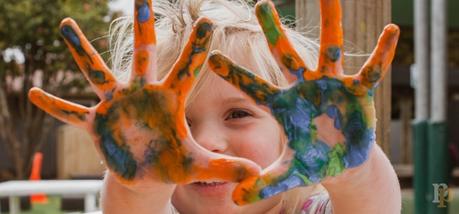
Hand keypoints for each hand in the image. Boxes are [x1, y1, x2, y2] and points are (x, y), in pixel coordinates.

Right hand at [29, 0, 258, 186]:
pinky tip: (32, 93)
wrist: (148, 174)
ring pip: (98, 72)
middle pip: (143, 54)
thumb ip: (223, 167)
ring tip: (67, 24)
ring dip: (82, 51)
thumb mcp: (197, 165)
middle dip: (142, 26)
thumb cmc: (173, 163)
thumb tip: (254, 177)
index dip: (196, 47)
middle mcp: (142, 94)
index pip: (187, 69)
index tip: (207, 19)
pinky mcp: (96, 124)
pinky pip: (71, 113)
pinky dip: (54, 105)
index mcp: (170, 100)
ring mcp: (117, 106)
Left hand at [208, 0, 398, 204]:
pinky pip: (370, 70)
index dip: (234, 73)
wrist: (342, 161)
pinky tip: (391, 31)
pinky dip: (380, 53)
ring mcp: (331, 86)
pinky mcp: (357, 92)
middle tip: (262, 3)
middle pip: (286, 56)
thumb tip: (234, 201)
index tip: (210, 55)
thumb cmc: (312, 161)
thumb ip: (263, 183)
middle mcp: (304, 88)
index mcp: (284, 105)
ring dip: (331, 22)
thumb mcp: (288, 172)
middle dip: (275, 31)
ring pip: (330, 49)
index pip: (254, 87)